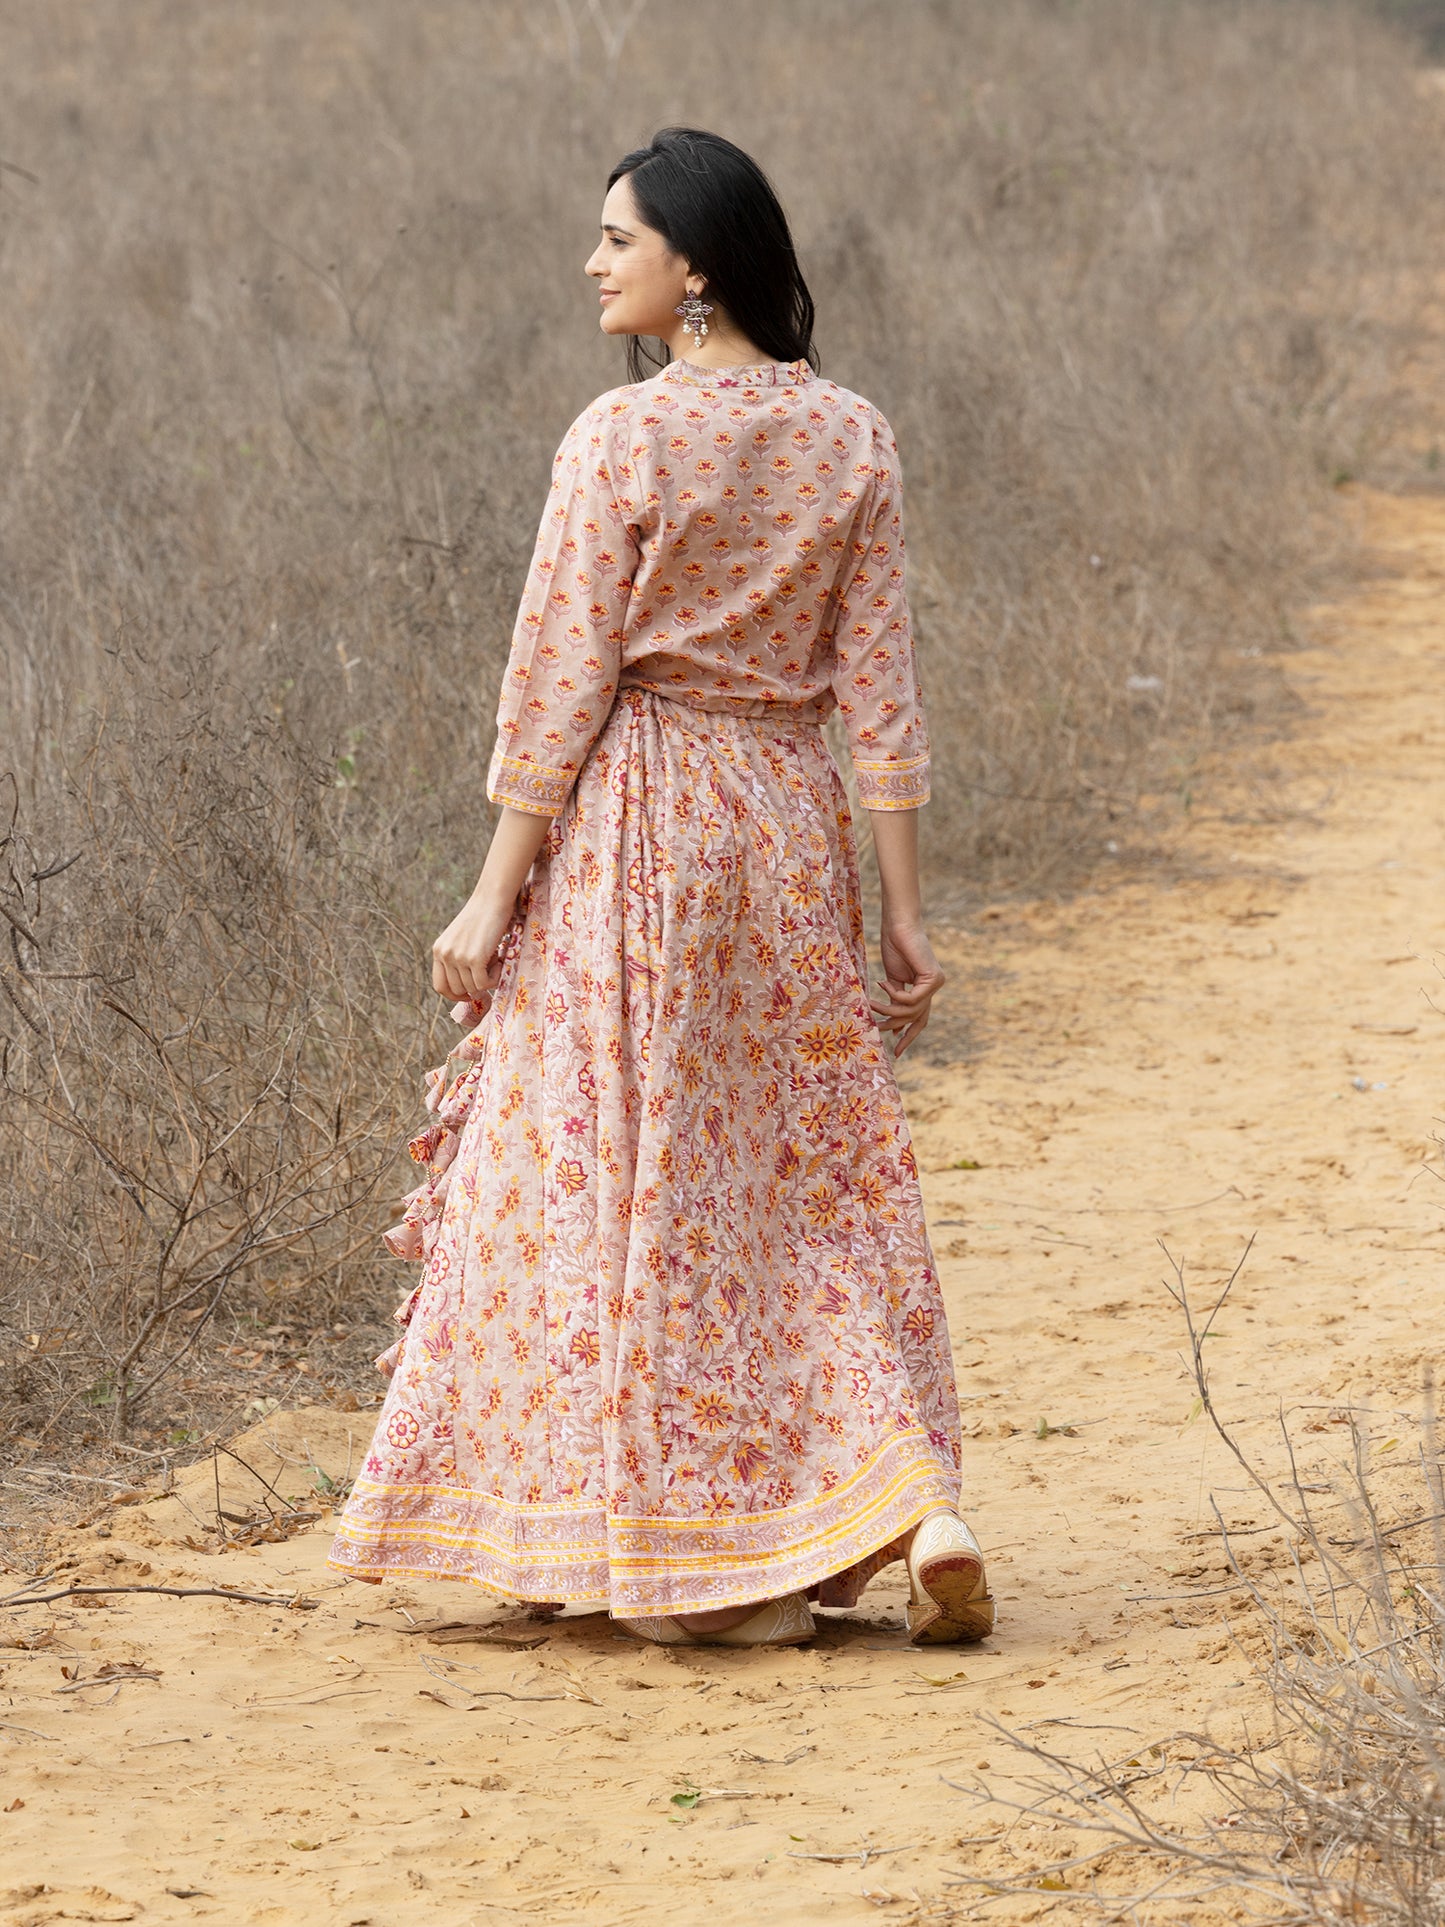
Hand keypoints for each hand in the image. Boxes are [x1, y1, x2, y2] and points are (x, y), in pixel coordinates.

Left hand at [431, 888, 514, 1009]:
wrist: (492, 899)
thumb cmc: (482, 916)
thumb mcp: (461, 938)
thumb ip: (458, 958)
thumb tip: (468, 988)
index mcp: (438, 950)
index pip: (440, 986)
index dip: (455, 995)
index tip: (469, 993)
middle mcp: (444, 955)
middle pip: (456, 990)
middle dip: (474, 988)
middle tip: (489, 973)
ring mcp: (458, 957)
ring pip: (472, 988)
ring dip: (488, 979)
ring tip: (496, 960)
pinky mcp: (474, 959)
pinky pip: (484, 984)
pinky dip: (495, 978)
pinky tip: (500, 961)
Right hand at [870, 918, 944, 1057]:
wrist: (898, 926)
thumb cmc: (893, 946)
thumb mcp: (892, 980)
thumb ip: (895, 1001)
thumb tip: (893, 1026)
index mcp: (924, 988)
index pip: (920, 1019)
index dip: (909, 1036)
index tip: (896, 1051)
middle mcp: (933, 987)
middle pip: (919, 1020)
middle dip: (899, 1030)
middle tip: (880, 1032)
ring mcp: (936, 983)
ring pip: (912, 1012)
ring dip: (889, 1010)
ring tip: (871, 1002)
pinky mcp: (933, 979)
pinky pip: (912, 1000)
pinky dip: (895, 995)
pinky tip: (884, 983)